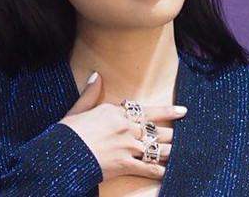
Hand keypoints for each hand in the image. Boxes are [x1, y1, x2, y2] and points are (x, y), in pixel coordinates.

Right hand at [58, 72, 187, 180]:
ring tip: (180, 153)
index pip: (148, 111)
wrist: (61, 155)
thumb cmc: (67, 133)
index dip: (167, 111)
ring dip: (169, 151)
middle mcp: (126, 127)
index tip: (182, 111)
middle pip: (156, 131)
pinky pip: (147, 168)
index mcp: (116, 113)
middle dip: (172, 134)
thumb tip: (97, 76)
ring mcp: (127, 146)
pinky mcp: (125, 165)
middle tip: (187, 135)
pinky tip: (167, 171)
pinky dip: (158, 171)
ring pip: (156, 148)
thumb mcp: (78, 110)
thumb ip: (91, 94)